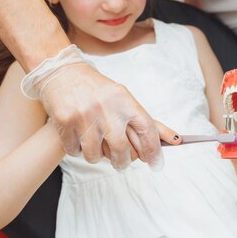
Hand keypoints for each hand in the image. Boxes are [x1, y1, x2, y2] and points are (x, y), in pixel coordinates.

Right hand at [39, 63, 175, 169]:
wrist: (62, 72)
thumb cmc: (98, 90)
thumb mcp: (123, 98)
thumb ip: (145, 121)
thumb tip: (174, 140)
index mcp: (124, 100)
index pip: (146, 129)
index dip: (154, 150)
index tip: (157, 165)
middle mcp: (106, 108)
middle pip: (120, 149)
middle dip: (122, 161)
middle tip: (121, 163)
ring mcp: (84, 115)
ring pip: (95, 155)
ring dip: (96, 157)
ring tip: (95, 146)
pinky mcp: (65, 121)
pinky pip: (75, 151)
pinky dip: (78, 150)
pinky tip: (79, 137)